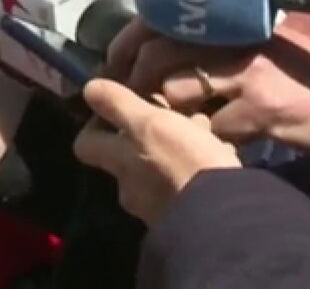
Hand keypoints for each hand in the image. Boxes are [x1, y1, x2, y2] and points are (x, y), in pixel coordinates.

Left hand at [73, 79, 238, 224]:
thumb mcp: (148, 123)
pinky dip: (198, 166)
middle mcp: (131, 189)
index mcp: (118, 163)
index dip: (96, 123)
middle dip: (149, 132)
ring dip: (177, 146)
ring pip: (161, 166)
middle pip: (129, 154)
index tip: (120, 107)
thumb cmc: (182, 163)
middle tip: (175, 114)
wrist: (224, 220)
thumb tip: (89, 89)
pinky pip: (187, 183)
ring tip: (204, 130)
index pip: (85, 144)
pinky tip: (221, 154)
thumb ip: (117, 104)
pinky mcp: (187, 215)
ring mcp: (158, 207)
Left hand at [127, 28, 309, 154]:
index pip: (161, 23)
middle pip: (160, 56)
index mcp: (231, 24)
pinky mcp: (263, 109)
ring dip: (169, 117)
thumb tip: (160, 60)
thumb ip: (218, 50)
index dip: (129, 46)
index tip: (112, 68)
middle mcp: (235, 41)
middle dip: (136, 84)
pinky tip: (217, 148)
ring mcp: (248, 74)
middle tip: (130, 107)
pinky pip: (215, 129)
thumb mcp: (262, 50)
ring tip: (172, 131)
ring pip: (180, 93)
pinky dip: (209, 142)